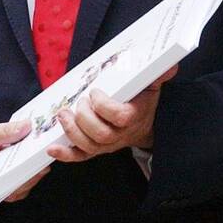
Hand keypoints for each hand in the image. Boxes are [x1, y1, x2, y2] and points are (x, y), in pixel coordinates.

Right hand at [0, 118, 38, 198]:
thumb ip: (5, 131)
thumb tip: (27, 126)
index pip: (11, 175)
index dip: (27, 165)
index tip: (39, 155)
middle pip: (21, 182)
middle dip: (35, 167)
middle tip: (47, 153)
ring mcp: (2, 191)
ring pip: (25, 185)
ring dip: (36, 171)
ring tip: (44, 156)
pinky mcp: (8, 190)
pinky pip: (24, 185)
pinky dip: (33, 174)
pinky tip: (38, 163)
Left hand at [48, 65, 178, 163]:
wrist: (142, 126)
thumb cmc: (141, 103)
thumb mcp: (151, 87)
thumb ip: (157, 75)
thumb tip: (170, 65)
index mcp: (133, 117)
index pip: (118, 116)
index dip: (103, 106)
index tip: (95, 92)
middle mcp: (119, 135)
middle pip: (100, 134)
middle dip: (85, 117)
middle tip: (78, 102)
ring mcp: (106, 145)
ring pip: (88, 146)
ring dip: (72, 131)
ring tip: (62, 114)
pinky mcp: (94, 150)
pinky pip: (79, 157)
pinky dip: (65, 154)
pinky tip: (52, 147)